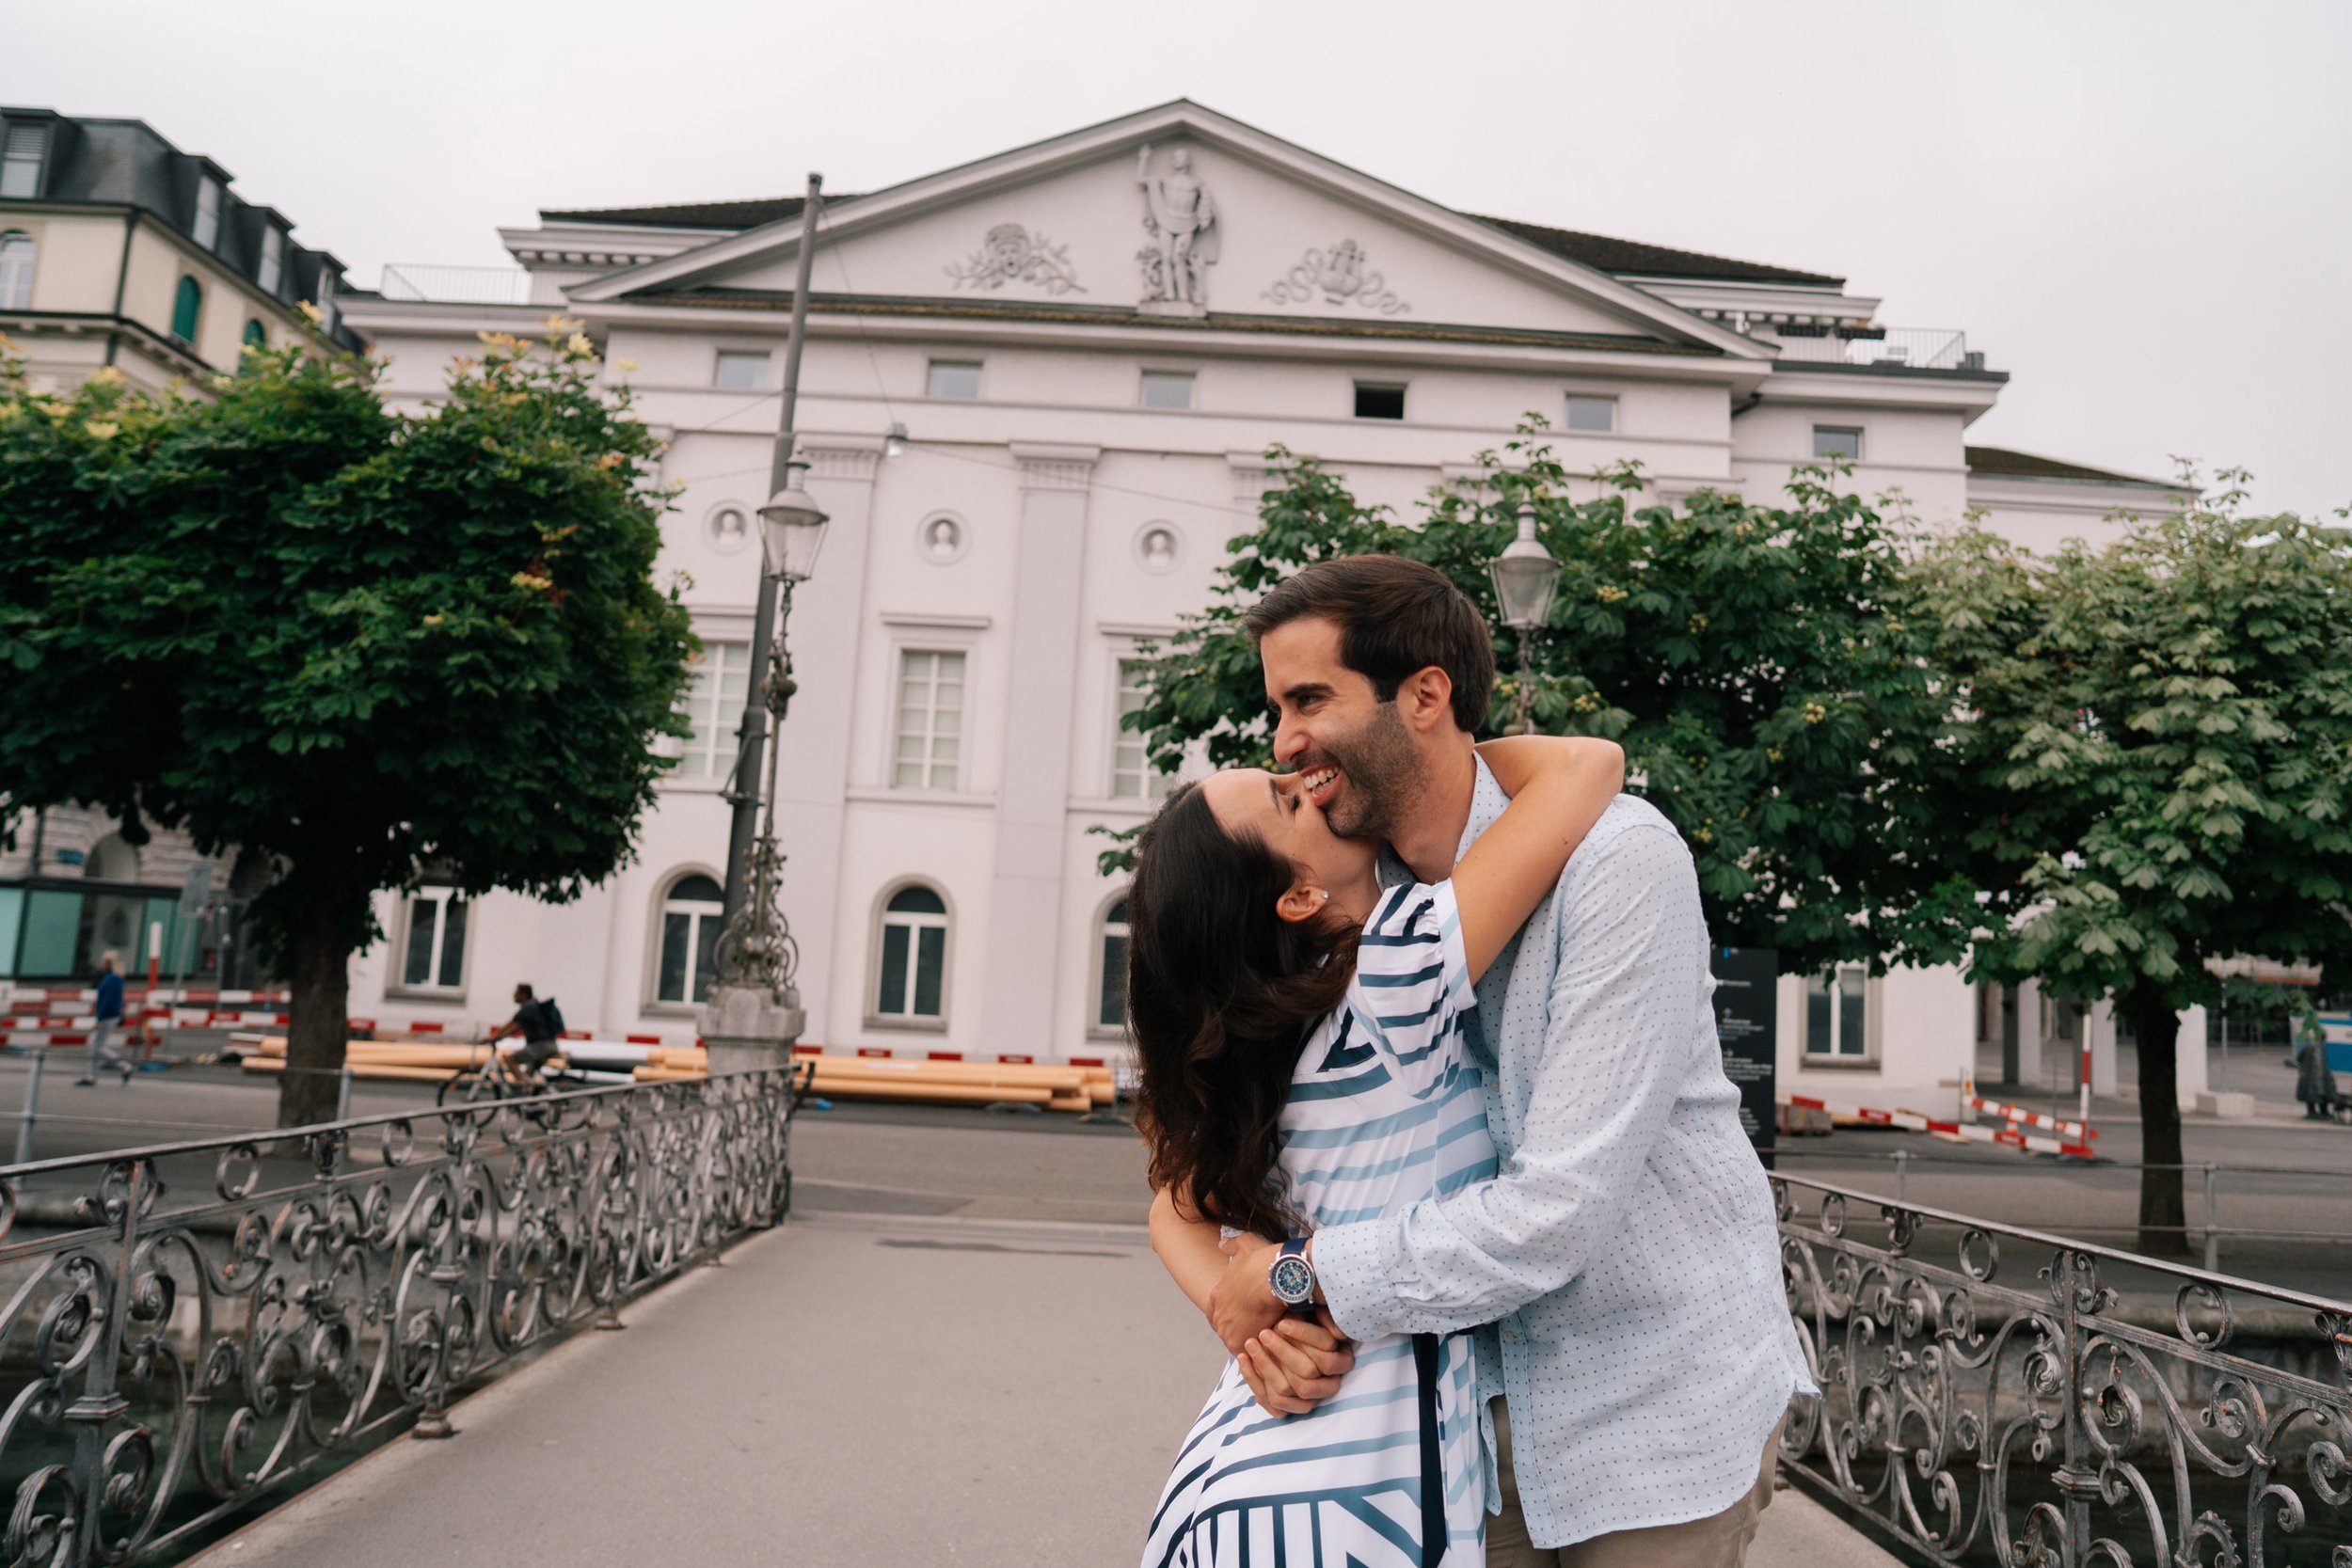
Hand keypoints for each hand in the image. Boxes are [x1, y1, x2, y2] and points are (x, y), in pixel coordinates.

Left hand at [1207, 1235, 1287, 1354]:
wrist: (1275, 1278)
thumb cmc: (1262, 1262)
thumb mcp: (1243, 1245)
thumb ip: (1231, 1245)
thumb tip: (1222, 1244)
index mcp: (1217, 1295)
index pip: (1215, 1311)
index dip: (1228, 1314)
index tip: (1241, 1316)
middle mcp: (1218, 1315)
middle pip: (1225, 1329)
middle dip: (1239, 1330)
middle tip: (1257, 1330)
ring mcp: (1228, 1331)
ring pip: (1237, 1342)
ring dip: (1250, 1342)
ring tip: (1268, 1341)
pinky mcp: (1242, 1343)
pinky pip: (1248, 1354)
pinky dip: (1259, 1352)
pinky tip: (1272, 1348)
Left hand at [1236, 1312, 1354, 1416]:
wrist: (1280, 1332)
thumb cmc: (1302, 1318)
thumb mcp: (1315, 1311)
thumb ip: (1326, 1317)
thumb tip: (1337, 1333)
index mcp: (1342, 1360)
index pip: (1327, 1355)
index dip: (1304, 1337)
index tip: (1282, 1323)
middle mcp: (1329, 1383)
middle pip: (1307, 1374)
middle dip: (1282, 1352)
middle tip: (1263, 1333)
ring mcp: (1308, 1399)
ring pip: (1286, 1390)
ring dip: (1264, 1365)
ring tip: (1250, 1343)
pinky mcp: (1287, 1407)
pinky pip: (1271, 1403)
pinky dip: (1253, 1380)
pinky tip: (1243, 1358)